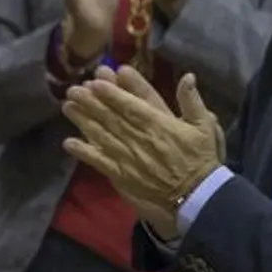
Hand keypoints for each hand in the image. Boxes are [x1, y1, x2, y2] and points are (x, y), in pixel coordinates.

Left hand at [62, 67, 221, 226]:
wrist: (196, 195)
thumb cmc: (199, 158)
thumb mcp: (204, 126)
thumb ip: (192, 101)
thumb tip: (188, 76)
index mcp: (158, 124)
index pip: (131, 105)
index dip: (112, 93)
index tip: (95, 81)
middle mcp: (139, 138)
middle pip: (110, 117)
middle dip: (90, 102)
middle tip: (72, 89)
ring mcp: (128, 157)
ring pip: (101, 135)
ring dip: (82, 120)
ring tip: (67, 106)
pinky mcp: (122, 174)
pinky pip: (99, 161)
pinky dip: (83, 152)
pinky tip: (68, 143)